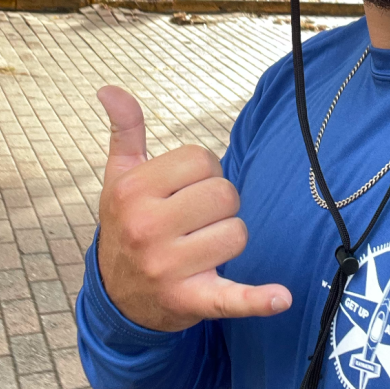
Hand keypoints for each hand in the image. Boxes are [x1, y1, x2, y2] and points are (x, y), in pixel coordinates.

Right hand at [95, 86, 291, 331]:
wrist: (116, 298)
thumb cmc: (126, 225)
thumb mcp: (118, 177)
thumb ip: (124, 130)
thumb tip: (109, 88)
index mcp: (133, 191)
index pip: (202, 160)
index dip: (202, 172)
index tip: (183, 191)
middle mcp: (147, 228)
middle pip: (225, 195)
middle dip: (219, 205)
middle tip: (195, 221)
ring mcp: (167, 267)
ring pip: (237, 233)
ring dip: (228, 238)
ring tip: (201, 247)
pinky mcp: (191, 300)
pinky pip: (231, 297)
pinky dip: (257, 300)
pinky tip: (280, 298)